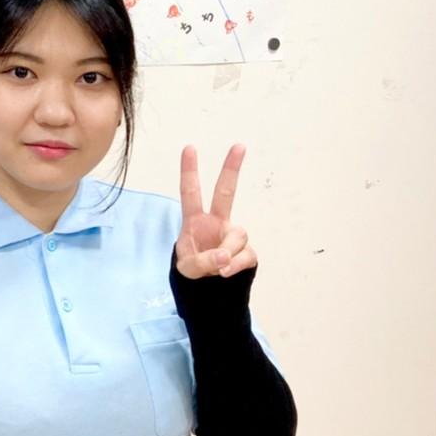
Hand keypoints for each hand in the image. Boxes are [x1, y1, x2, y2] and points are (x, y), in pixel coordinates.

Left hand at [175, 144, 257, 279]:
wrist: (210, 289)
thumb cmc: (194, 268)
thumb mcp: (188, 269)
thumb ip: (202, 262)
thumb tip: (225, 255)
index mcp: (195, 220)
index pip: (190, 193)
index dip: (189, 171)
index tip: (189, 147)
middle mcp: (216, 222)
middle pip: (226, 192)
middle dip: (232, 169)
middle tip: (239, 145)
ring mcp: (233, 235)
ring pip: (237, 236)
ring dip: (227, 254)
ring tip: (216, 268)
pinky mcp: (247, 251)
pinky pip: (246, 255)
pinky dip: (235, 266)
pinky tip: (226, 272)